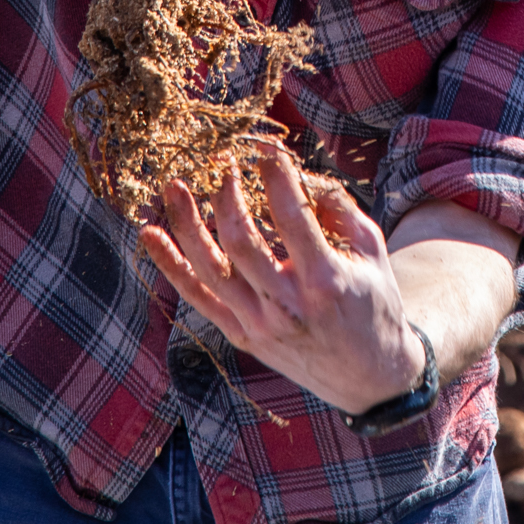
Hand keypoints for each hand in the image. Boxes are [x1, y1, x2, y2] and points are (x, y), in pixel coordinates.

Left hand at [139, 144, 428, 417]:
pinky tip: (150, 234)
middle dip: (227, 196)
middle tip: (222, 163)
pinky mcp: (241, 334)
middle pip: (242, 242)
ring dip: (186, 224)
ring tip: (173, 186)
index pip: (293, 218)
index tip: (264, 147)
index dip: (276, 176)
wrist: (367, 376)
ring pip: (210, 269)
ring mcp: (259, 323)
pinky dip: (170, 266)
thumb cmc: (373, 302)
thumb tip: (299, 173)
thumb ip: (339, 208)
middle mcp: (287, 305)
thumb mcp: (372, 251)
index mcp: (325, 280)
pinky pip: (197, 298)